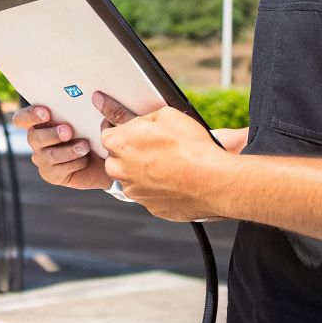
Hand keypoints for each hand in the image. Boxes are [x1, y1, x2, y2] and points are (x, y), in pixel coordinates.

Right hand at [12, 104, 109, 189]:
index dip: (30, 115)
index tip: (46, 113)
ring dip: (70, 150)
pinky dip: (75, 163)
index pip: (21, 118)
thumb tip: (87, 100)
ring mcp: (42, 159)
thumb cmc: (89, 132)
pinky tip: (85, 159)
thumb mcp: (82, 119)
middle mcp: (36, 140)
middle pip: (34, 137)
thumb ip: (75, 112)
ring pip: (50, 155)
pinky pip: (60, 170)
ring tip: (85, 146)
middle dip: (53, 134)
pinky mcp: (51, 174)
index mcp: (38, 122)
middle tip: (68, 131)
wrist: (100, 158)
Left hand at [92, 91, 235, 221]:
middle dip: (131, 154)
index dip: (124, 133)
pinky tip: (174, 180)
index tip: (134, 134)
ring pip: (133, 179)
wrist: (213, 180)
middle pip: (117, 160)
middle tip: (153, 149)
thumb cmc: (191, 149)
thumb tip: (140, 121)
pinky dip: (158, 189)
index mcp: (119, 144)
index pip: (108, 135)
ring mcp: (135, 191)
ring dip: (144, 173)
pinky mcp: (151, 207)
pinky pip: (149, 195)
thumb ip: (143, 120)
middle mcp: (121, 170)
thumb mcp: (166, 115)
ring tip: (168, 165)